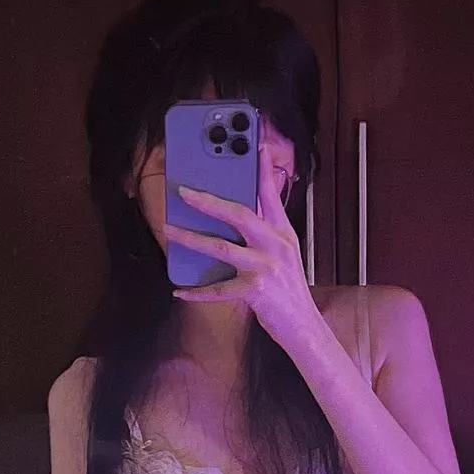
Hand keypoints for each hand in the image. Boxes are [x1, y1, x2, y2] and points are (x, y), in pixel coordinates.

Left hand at [166, 141, 317, 353]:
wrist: (304, 328)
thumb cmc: (289, 292)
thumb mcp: (285, 256)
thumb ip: (266, 233)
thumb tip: (239, 215)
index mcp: (283, 233)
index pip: (271, 195)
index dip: (262, 169)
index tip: (254, 145)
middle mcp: (276, 245)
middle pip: (239, 215)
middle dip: (209, 201)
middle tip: (185, 191)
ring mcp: (266, 267)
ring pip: (221, 248)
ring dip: (192, 239)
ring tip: (170, 231)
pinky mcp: (256, 290)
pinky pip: (218, 289)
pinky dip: (197, 291)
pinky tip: (180, 291)